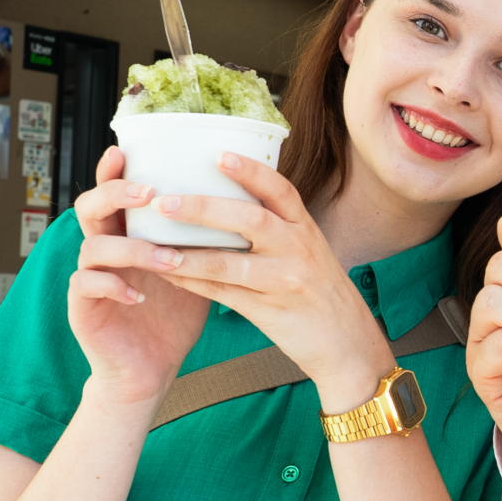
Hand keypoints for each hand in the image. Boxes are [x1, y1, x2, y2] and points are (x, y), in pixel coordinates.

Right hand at [67, 146, 209, 412]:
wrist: (153, 368)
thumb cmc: (176, 313)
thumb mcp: (195, 267)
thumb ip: (205, 235)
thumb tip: (249, 199)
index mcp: (129, 234)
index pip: (115, 193)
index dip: (115, 170)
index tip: (126, 150)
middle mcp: (104, 249)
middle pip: (89, 207)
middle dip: (116, 195)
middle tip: (149, 193)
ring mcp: (89, 278)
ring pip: (92, 247)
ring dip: (132, 248)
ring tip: (168, 259)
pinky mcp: (83, 308)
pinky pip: (86, 286)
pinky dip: (113, 286)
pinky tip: (138, 295)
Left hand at [127, 153, 391, 411]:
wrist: (349, 346)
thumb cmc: (323, 295)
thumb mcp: (310, 254)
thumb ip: (279, 231)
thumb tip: (228, 205)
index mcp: (307, 230)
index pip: (281, 191)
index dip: (251, 171)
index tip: (218, 154)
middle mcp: (299, 250)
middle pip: (251, 220)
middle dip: (204, 209)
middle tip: (164, 202)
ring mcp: (286, 281)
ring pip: (230, 263)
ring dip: (188, 254)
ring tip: (152, 247)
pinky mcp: (271, 311)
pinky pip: (224, 294)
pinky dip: (193, 283)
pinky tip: (168, 274)